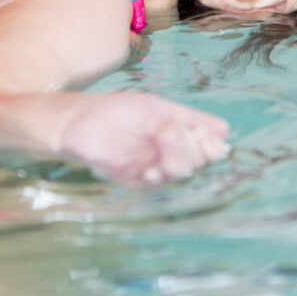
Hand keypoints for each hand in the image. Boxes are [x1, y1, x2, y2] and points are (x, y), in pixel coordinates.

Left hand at [51, 92, 228, 184]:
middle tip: (171, 138)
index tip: (206, 137)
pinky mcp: (138, 180)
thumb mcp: (150, 110)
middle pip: (199, 158)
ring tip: (162, 159)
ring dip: (177, 165)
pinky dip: (158, 179)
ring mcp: (156, 164)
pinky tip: (150, 172)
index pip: (208, 138)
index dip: (211, 141)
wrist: (74, 126)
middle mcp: (170, 147)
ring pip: (181, 173)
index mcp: (177, 125)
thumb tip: (222, 131)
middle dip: (192, 151)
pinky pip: (158, 185)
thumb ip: (180, 123)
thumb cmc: (112, 111)